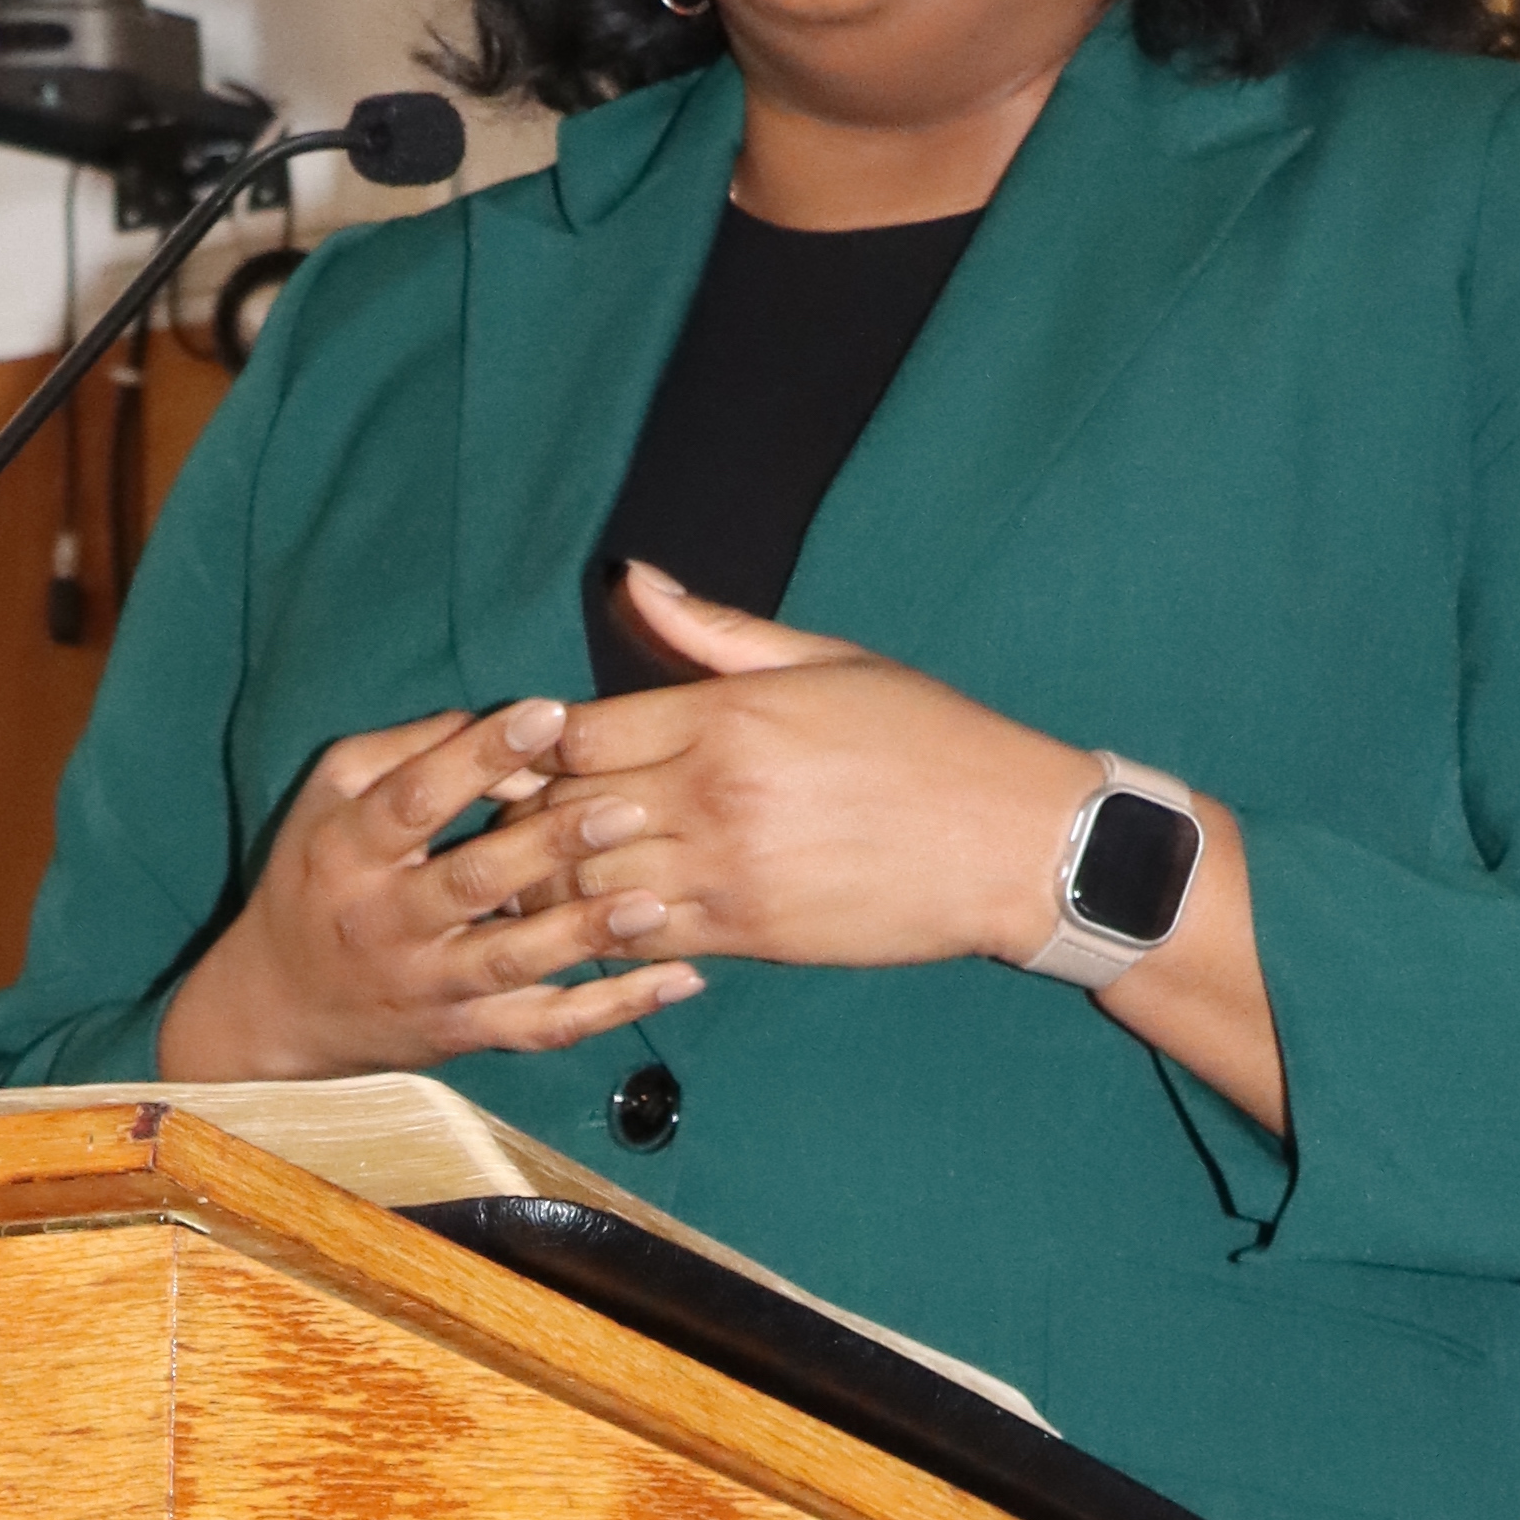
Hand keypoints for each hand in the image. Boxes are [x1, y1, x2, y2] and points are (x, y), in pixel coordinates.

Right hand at [156, 700, 703, 1079]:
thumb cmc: (317, 875)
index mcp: (350, 849)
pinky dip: (614, 1008)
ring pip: (514, 961)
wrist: (279, 1006)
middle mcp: (387, 920)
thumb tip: (491, 723)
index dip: (480, 754)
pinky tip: (679, 979)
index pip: (417, 797)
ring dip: (588, 932)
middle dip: (552, 844)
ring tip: (655, 902)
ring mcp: (430, 984)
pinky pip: (546, 1026)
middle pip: (474, 880)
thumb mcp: (330, 796)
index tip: (549, 714)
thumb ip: (405, 749)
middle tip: (627, 806)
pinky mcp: (466, 1033)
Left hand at [523, 565, 1096, 970]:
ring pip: (588, 887)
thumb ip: (713, 629)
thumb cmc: (928, 738)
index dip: (534, 743)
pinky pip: (640, 941)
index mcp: (727, 716)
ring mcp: (727, 871)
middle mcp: (714, 794)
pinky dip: (603, 935)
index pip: (577, 733)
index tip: (524, 747)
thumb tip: (630, 578)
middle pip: (566, 813)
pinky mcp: (749, 935)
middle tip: (503, 821)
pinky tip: (591, 924)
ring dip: (548, 884)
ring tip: (527, 878)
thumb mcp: (825, 659)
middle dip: (524, 818)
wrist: (1016, 843)